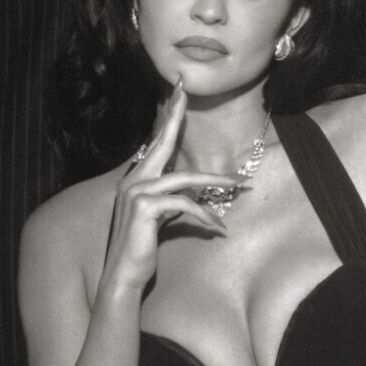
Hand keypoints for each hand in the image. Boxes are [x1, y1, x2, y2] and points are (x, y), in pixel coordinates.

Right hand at [102, 78, 244, 290]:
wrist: (124, 275)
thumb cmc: (143, 248)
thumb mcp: (161, 218)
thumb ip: (172, 199)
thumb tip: (193, 190)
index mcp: (136, 179)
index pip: (155, 142)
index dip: (166, 116)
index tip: (177, 91)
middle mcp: (133, 180)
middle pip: (162, 142)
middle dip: (176, 115)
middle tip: (187, 89)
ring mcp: (136, 193)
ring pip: (186, 178)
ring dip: (217, 182)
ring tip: (241, 186)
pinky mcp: (145, 208)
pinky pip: (186, 204)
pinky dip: (206, 215)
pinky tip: (218, 228)